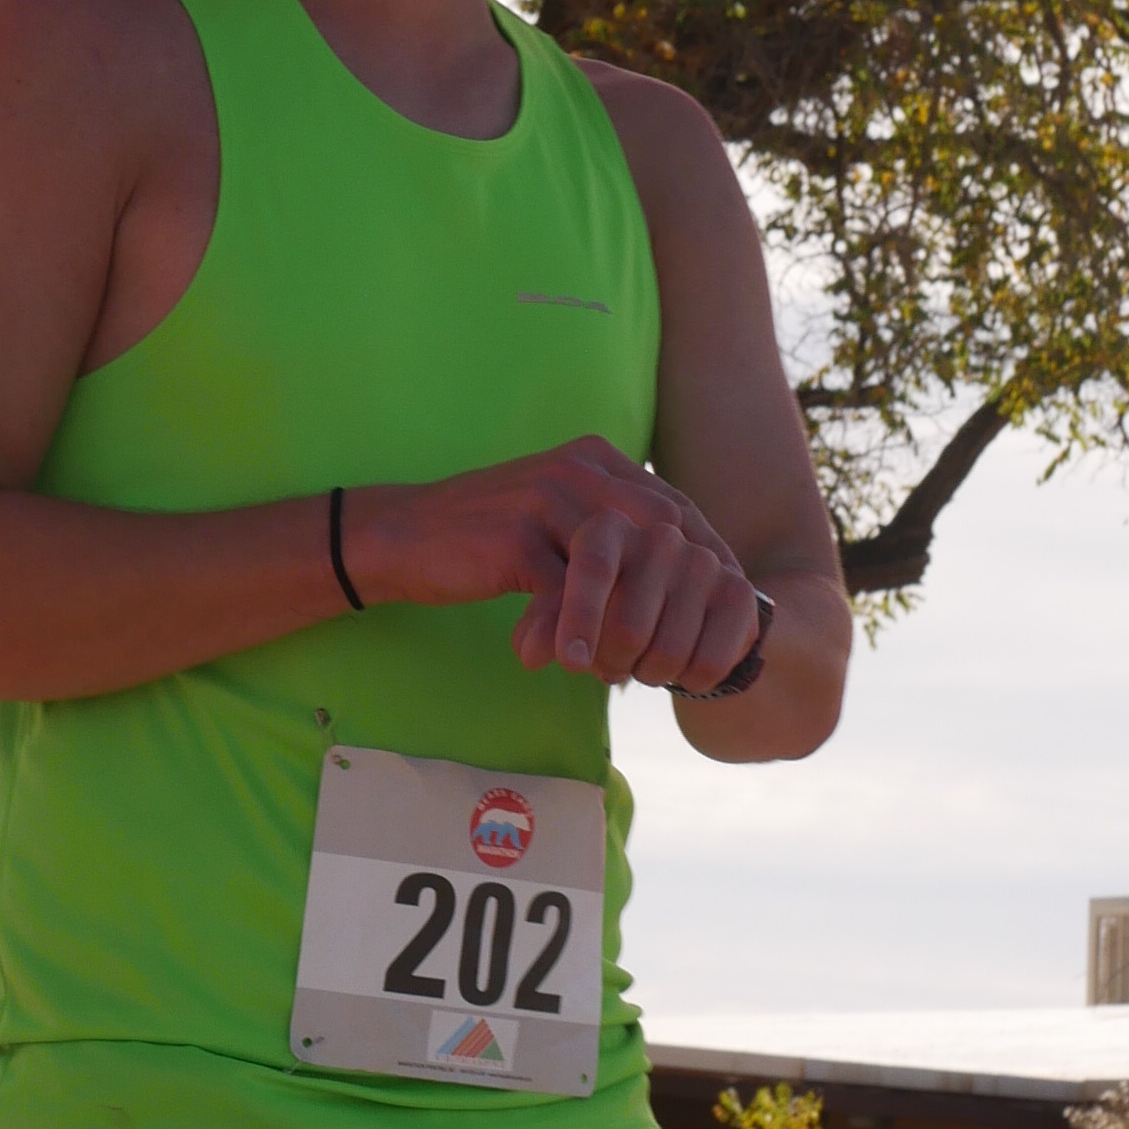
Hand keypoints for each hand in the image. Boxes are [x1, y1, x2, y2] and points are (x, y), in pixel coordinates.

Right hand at [344, 439, 763, 692]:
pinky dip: (582, 636)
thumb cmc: (485, 535)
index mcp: (595, 460)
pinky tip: (583, 667)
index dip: (708, 558)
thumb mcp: (555, 515)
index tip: (725, 605)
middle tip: (693, 646)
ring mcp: (546, 501)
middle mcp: (577, 470)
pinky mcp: (516, 540)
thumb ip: (610, 530)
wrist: (402, 535)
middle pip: (661, 535)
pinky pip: (569, 596)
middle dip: (683, 594)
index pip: (675, 507)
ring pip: (622, 568)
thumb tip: (678, 575)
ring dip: (634, 623)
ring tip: (638, 668)